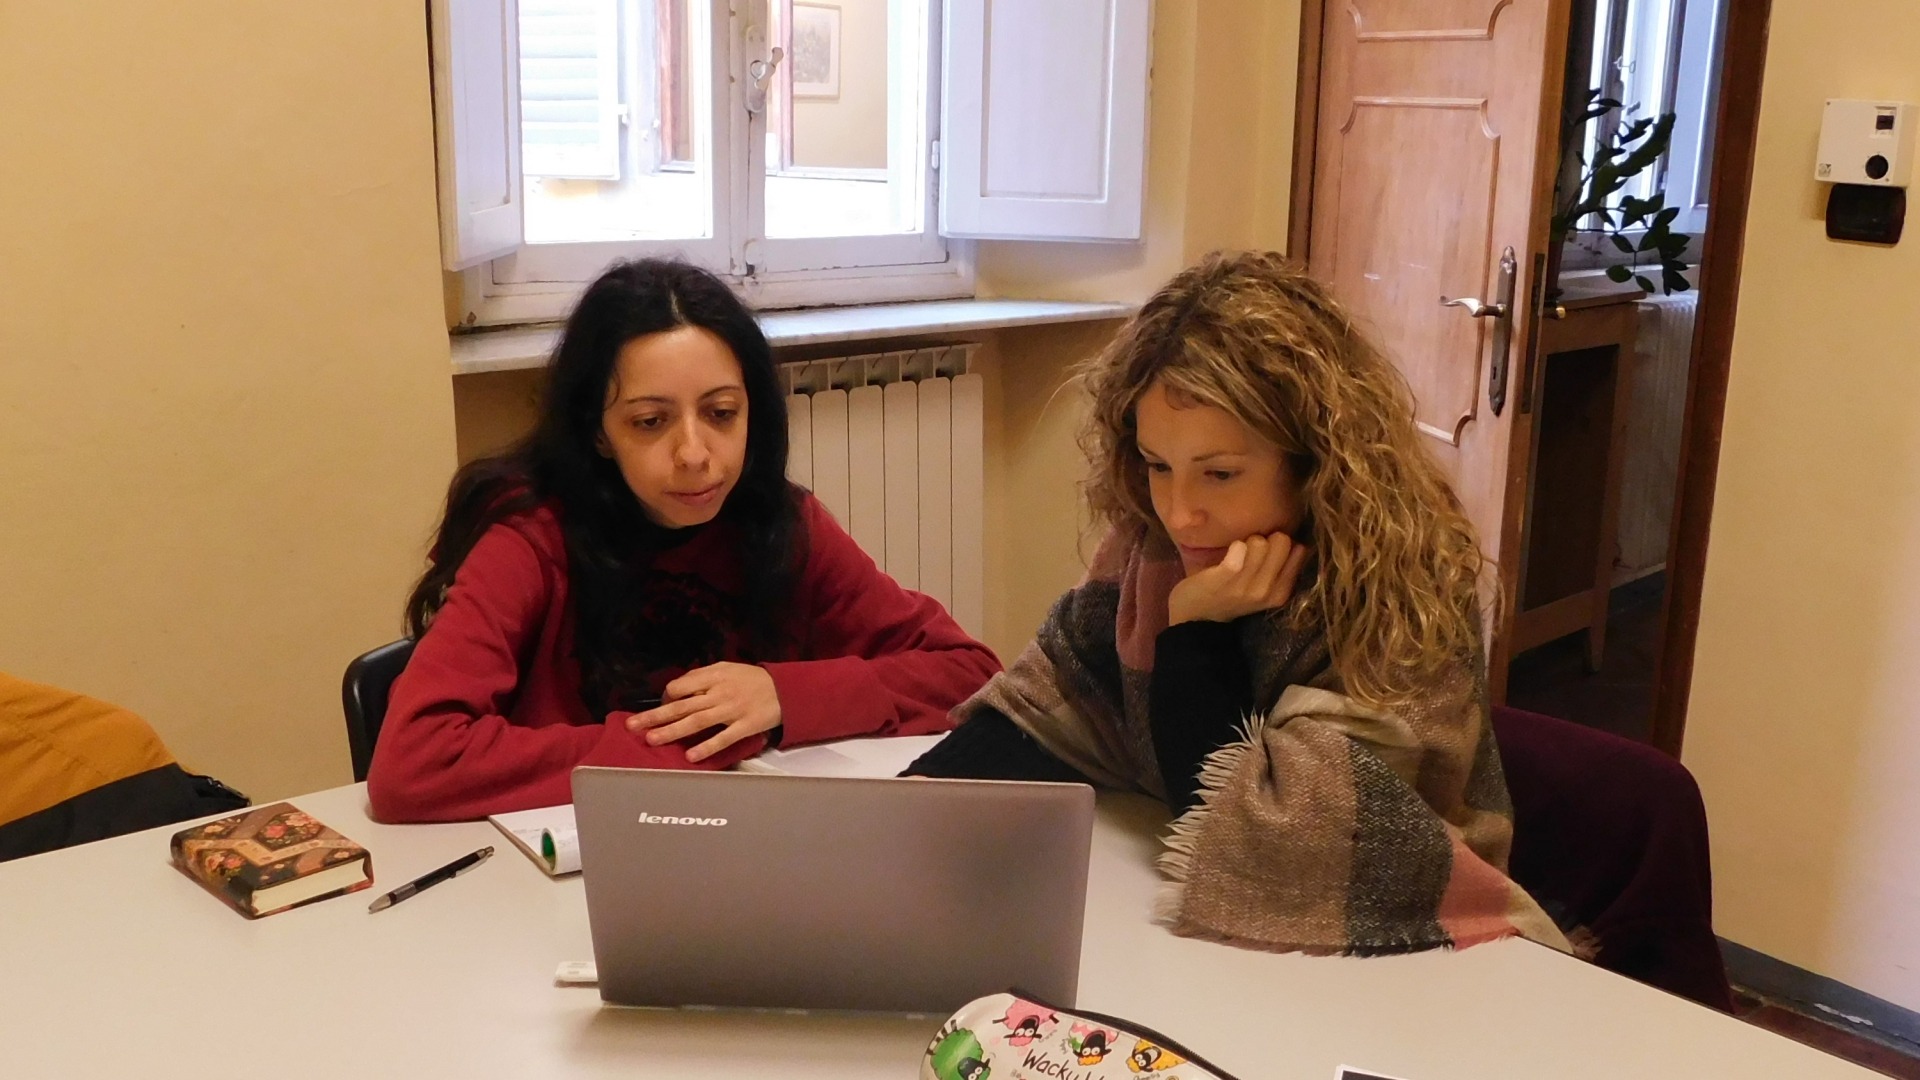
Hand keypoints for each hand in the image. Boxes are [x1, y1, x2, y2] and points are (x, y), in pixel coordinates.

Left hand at [625, 662, 782, 762]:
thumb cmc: (751, 680)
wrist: (785, 690)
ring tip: (652, 739)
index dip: (666, 697)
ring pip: (697, 722)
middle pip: (682, 705)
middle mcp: (720, 693)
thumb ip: (702, 677)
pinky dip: (707, 746)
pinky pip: (723, 738)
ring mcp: (732, 710)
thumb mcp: (726, 669)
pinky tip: (690, 756)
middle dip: (655, 716)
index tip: (661, 707)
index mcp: (714, 676)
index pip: (681, 686)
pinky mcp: (745, 727)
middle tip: (633, 726)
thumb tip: (676, 690)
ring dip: (673, 731)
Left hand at [1167, 532, 1309, 624]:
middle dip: (1266, 538)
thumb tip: (1299, 543)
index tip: (1267, 550)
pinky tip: (1228, 553)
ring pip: (1261, 542)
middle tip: (1250, 549)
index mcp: (1281, 592)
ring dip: (1247, 541)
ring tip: (1237, 552)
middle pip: (1282, 541)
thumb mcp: (1261, 588)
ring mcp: (1246, 586)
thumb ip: (1280, 569)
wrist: (1194, 617)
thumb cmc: (1229, 595)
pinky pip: (1239, 549)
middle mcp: (1268, 591)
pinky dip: (1235, 547)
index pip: (1300, 551)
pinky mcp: (1223, 578)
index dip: (1283, 543)